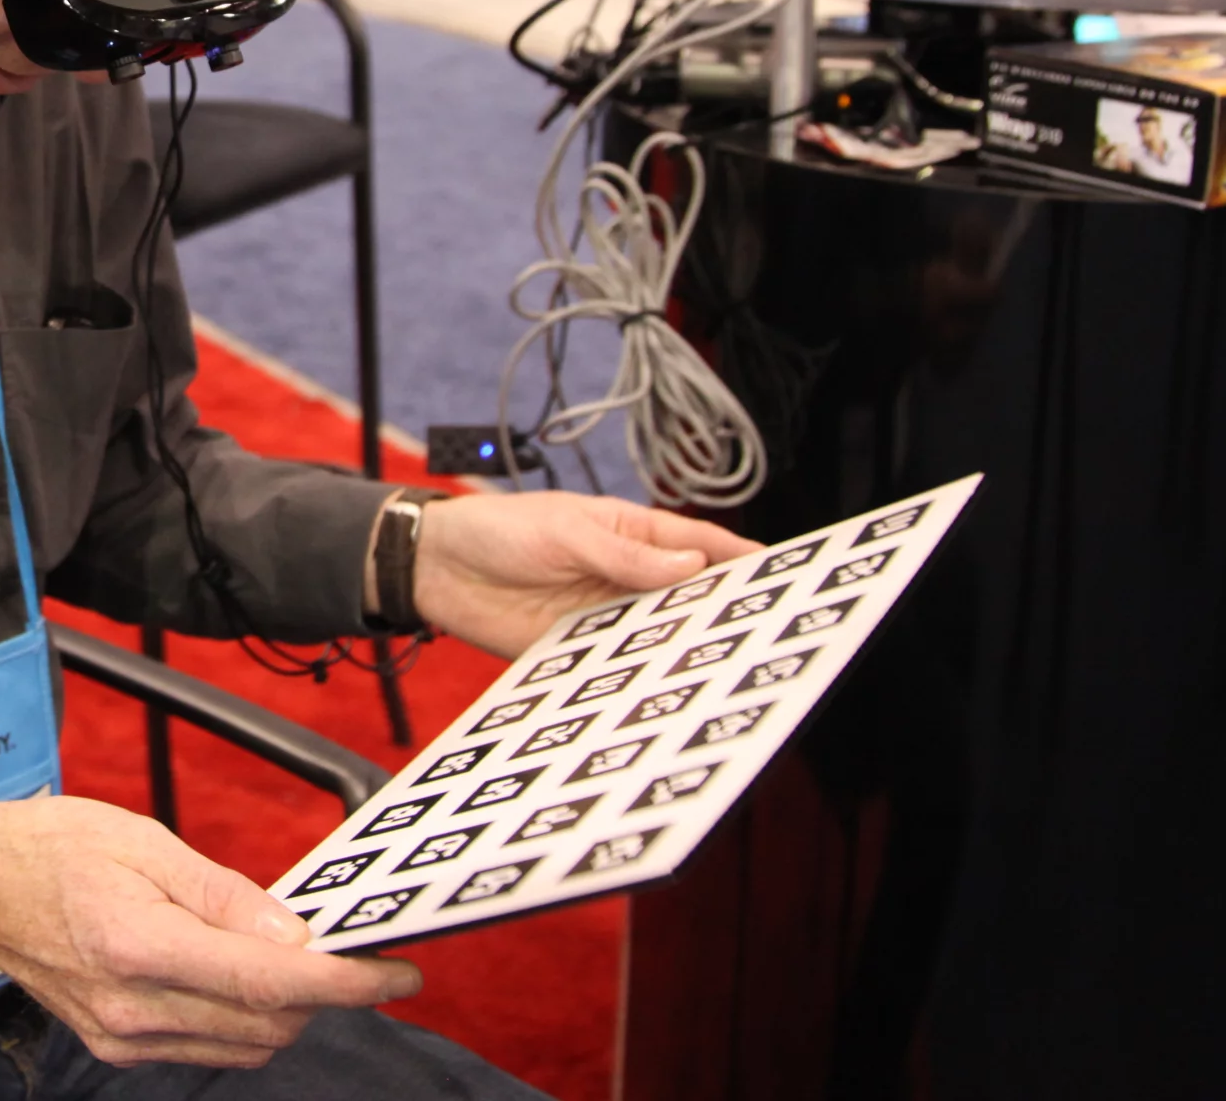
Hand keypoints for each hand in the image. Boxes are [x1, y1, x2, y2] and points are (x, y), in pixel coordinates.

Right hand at [0, 796, 418, 1068]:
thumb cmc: (50, 846)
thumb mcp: (145, 840)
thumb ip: (226, 895)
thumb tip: (297, 936)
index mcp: (137, 944)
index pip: (268, 982)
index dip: (345, 983)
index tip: (396, 972)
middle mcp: (131, 1007)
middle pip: (267, 1025)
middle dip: (322, 993)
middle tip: (347, 949)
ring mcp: (123, 1037)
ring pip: (245, 1046)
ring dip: (286, 1009)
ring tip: (290, 956)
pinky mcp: (118, 1047)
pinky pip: (209, 1048)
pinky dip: (243, 1019)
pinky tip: (241, 975)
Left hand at [411, 491, 755, 658]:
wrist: (436, 567)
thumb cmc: (499, 529)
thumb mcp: (566, 530)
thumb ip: (626, 555)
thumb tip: (693, 566)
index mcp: (634, 535)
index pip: (702, 546)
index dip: (744, 560)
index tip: (789, 576)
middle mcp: (628, 578)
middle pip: (690, 599)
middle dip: (724, 616)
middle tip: (764, 638)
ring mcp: (606, 617)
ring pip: (662, 638)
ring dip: (685, 653)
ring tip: (724, 674)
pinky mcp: (579, 652)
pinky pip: (620, 669)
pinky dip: (641, 681)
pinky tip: (663, 695)